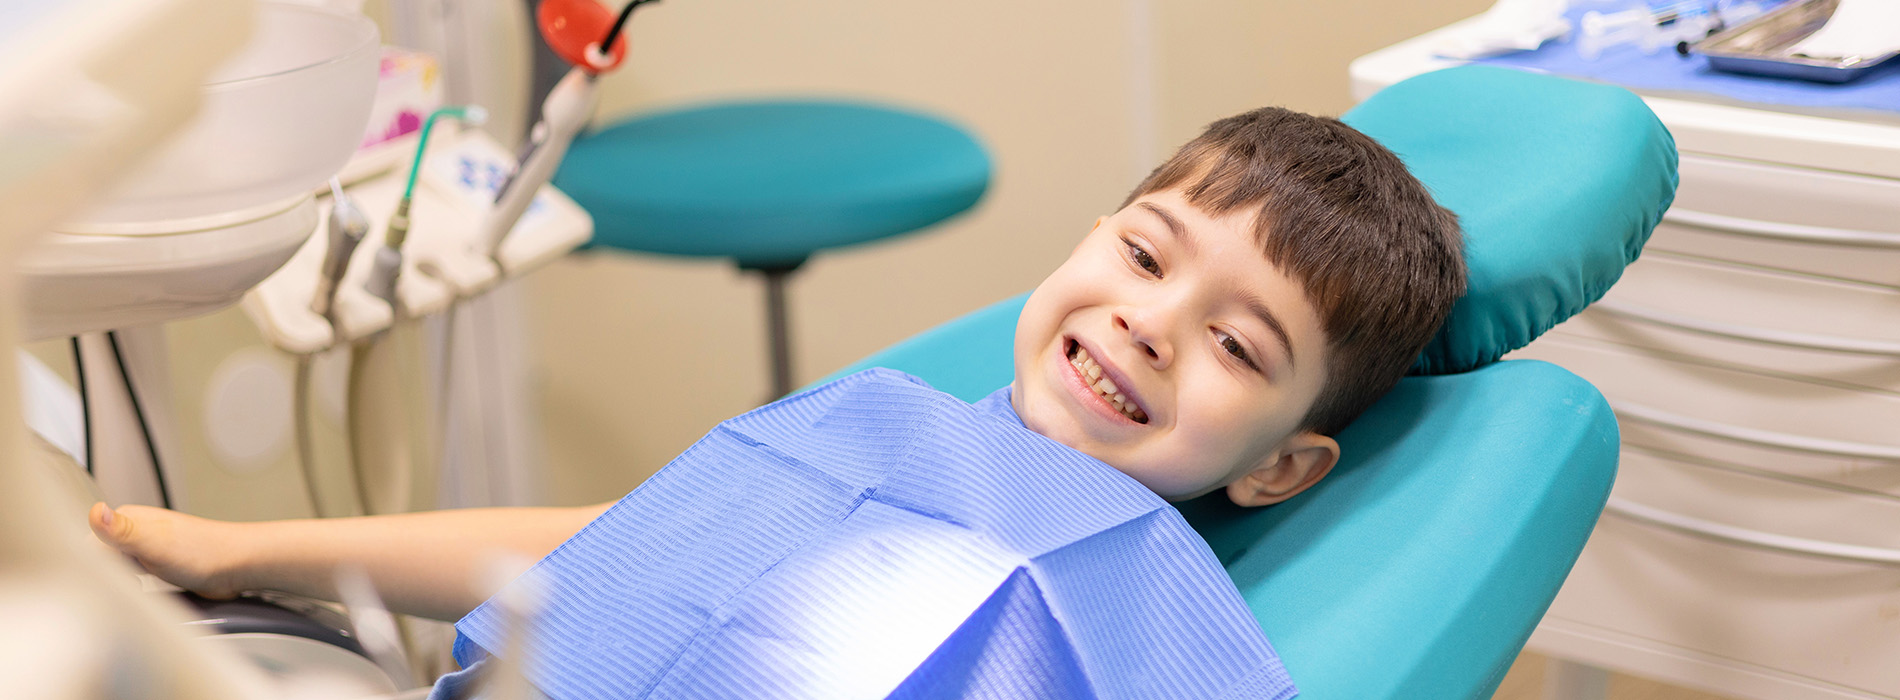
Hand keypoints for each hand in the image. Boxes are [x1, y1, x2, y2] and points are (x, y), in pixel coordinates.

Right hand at [88, 503, 244, 598]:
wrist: (237, 566)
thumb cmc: (203, 553)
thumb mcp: (154, 543)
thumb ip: (122, 530)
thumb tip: (95, 512)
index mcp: (127, 519)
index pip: (85, 544)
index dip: (88, 567)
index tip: (101, 581)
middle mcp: (133, 531)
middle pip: (96, 558)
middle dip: (101, 577)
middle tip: (119, 590)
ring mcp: (144, 549)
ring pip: (112, 570)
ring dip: (115, 584)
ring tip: (129, 592)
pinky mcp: (155, 566)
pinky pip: (130, 580)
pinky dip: (130, 590)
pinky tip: (138, 595)